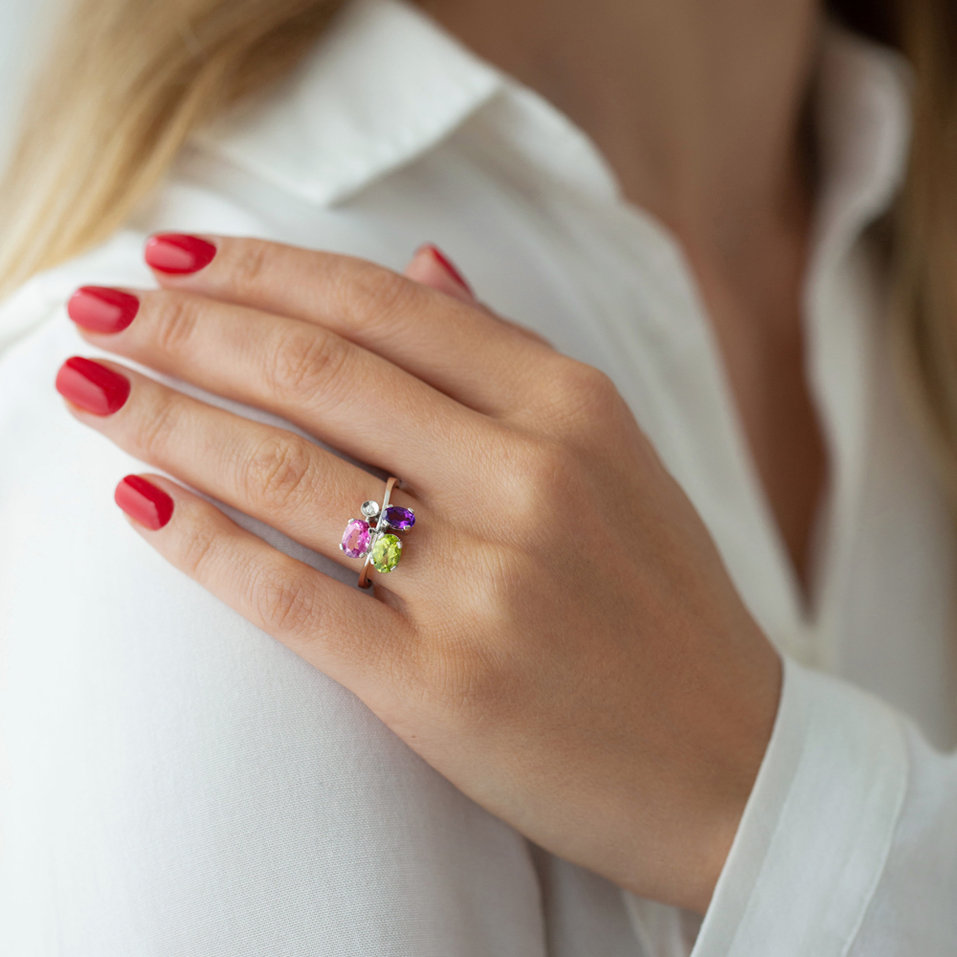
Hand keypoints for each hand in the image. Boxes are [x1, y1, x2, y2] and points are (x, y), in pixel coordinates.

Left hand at [56, 233, 781, 914]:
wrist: (734, 761)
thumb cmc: (665, 603)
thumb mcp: (613, 453)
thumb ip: (509, 354)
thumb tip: (420, 261)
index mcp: (572, 407)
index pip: (383, 305)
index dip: (263, 271)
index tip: (178, 256)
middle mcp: (530, 479)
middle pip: (320, 371)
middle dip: (189, 325)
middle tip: (105, 305)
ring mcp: (486, 585)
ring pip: (288, 473)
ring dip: (168, 418)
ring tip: (93, 386)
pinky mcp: (442, 688)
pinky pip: (290, 598)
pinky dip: (202, 544)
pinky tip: (142, 502)